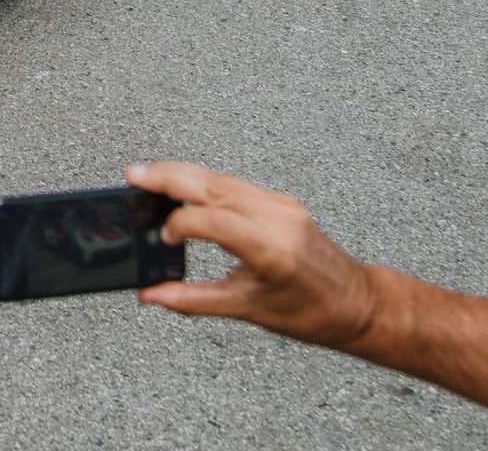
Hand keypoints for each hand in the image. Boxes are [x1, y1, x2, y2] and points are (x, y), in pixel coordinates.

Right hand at [125, 162, 380, 348]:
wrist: (356, 302)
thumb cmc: (311, 312)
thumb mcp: (248, 310)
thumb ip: (193, 300)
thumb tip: (150, 295)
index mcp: (270, 247)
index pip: (211, 220)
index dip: (179, 226)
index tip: (163, 241)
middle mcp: (275, 217)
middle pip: (211, 184)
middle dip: (167, 176)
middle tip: (132, 175)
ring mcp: (279, 204)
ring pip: (220, 178)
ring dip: (182, 175)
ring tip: (147, 177)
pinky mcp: (279, 201)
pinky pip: (234, 184)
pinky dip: (204, 183)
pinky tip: (184, 188)